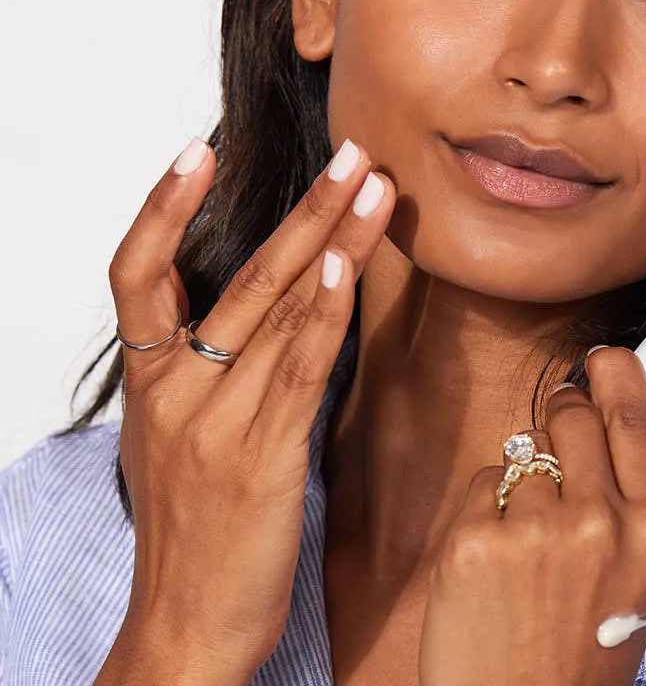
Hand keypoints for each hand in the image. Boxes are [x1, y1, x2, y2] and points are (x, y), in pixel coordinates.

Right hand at [99, 137, 393, 683]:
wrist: (185, 628)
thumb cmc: (193, 530)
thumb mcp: (178, 439)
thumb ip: (211, 373)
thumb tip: (271, 308)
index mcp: (149, 384)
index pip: (135, 275)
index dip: (159, 209)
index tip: (194, 151)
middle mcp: (176, 392)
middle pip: (240, 275)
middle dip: (304, 208)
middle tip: (351, 151)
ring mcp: (216, 422)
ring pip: (280, 310)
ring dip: (334, 241)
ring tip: (376, 186)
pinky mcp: (261, 457)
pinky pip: (297, 369)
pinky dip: (322, 314)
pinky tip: (343, 268)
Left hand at [418, 346, 645, 685]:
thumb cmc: (587, 651)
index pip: (637, 419)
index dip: (620, 377)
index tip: (610, 359)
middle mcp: (602, 524)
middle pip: (574, 412)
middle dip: (565, 413)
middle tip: (560, 435)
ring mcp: (538, 530)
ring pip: (526, 447)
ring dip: (526, 476)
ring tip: (530, 533)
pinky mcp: (478, 540)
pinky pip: (486, 480)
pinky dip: (488, 507)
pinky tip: (499, 556)